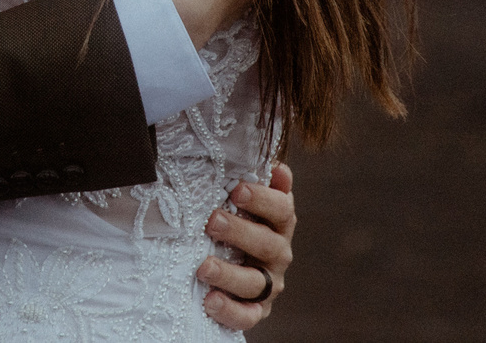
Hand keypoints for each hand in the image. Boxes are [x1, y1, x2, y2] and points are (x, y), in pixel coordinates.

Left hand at [198, 165, 295, 326]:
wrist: (228, 263)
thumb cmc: (233, 221)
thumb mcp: (243, 201)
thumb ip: (257, 184)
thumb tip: (279, 169)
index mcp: (278, 224)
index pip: (282, 210)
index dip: (263, 199)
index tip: (237, 189)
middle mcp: (278, 254)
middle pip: (268, 245)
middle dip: (240, 232)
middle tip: (212, 221)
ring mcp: (268, 284)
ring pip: (255, 282)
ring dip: (229, 274)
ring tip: (203, 267)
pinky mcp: (256, 310)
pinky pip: (247, 315)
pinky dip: (230, 310)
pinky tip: (210, 300)